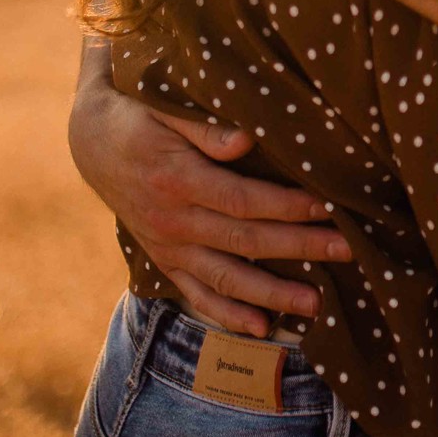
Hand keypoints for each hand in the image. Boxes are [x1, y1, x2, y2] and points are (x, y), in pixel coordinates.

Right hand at [69, 65, 350, 337]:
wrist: (90, 142)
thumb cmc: (138, 114)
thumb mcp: (163, 108)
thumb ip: (203, 128)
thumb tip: (245, 139)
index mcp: (176, 179)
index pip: (242, 199)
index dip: (286, 205)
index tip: (328, 206)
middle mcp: (172, 220)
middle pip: (244, 240)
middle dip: (299, 247)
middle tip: (347, 251)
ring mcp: (168, 246)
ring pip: (225, 277)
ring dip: (272, 293)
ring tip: (316, 305)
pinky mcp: (165, 260)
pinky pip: (197, 293)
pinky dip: (229, 314)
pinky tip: (263, 328)